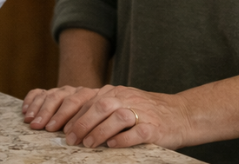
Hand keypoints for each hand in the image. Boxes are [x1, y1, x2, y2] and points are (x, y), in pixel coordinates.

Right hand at [22, 85, 99, 131]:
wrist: (96, 107)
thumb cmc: (95, 119)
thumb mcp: (97, 120)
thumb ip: (88, 123)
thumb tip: (77, 134)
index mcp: (88, 96)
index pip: (74, 103)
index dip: (62, 116)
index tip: (52, 128)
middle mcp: (74, 91)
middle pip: (58, 98)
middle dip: (46, 112)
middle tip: (38, 125)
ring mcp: (61, 90)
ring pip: (48, 95)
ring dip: (36, 108)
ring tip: (29, 120)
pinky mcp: (51, 92)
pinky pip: (38, 92)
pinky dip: (30, 100)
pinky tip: (25, 110)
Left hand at [61, 85, 193, 149]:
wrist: (181, 115)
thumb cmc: (146, 113)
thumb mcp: (122, 104)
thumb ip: (100, 110)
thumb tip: (70, 124)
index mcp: (116, 92)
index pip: (88, 99)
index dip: (70, 113)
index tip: (57, 128)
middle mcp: (127, 98)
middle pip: (100, 106)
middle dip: (81, 123)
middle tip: (70, 139)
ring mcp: (142, 112)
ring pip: (117, 117)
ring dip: (99, 131)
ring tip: (88, 144)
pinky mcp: (154, 127)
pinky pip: (137, 131)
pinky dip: (123, 139)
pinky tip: (112, 146)